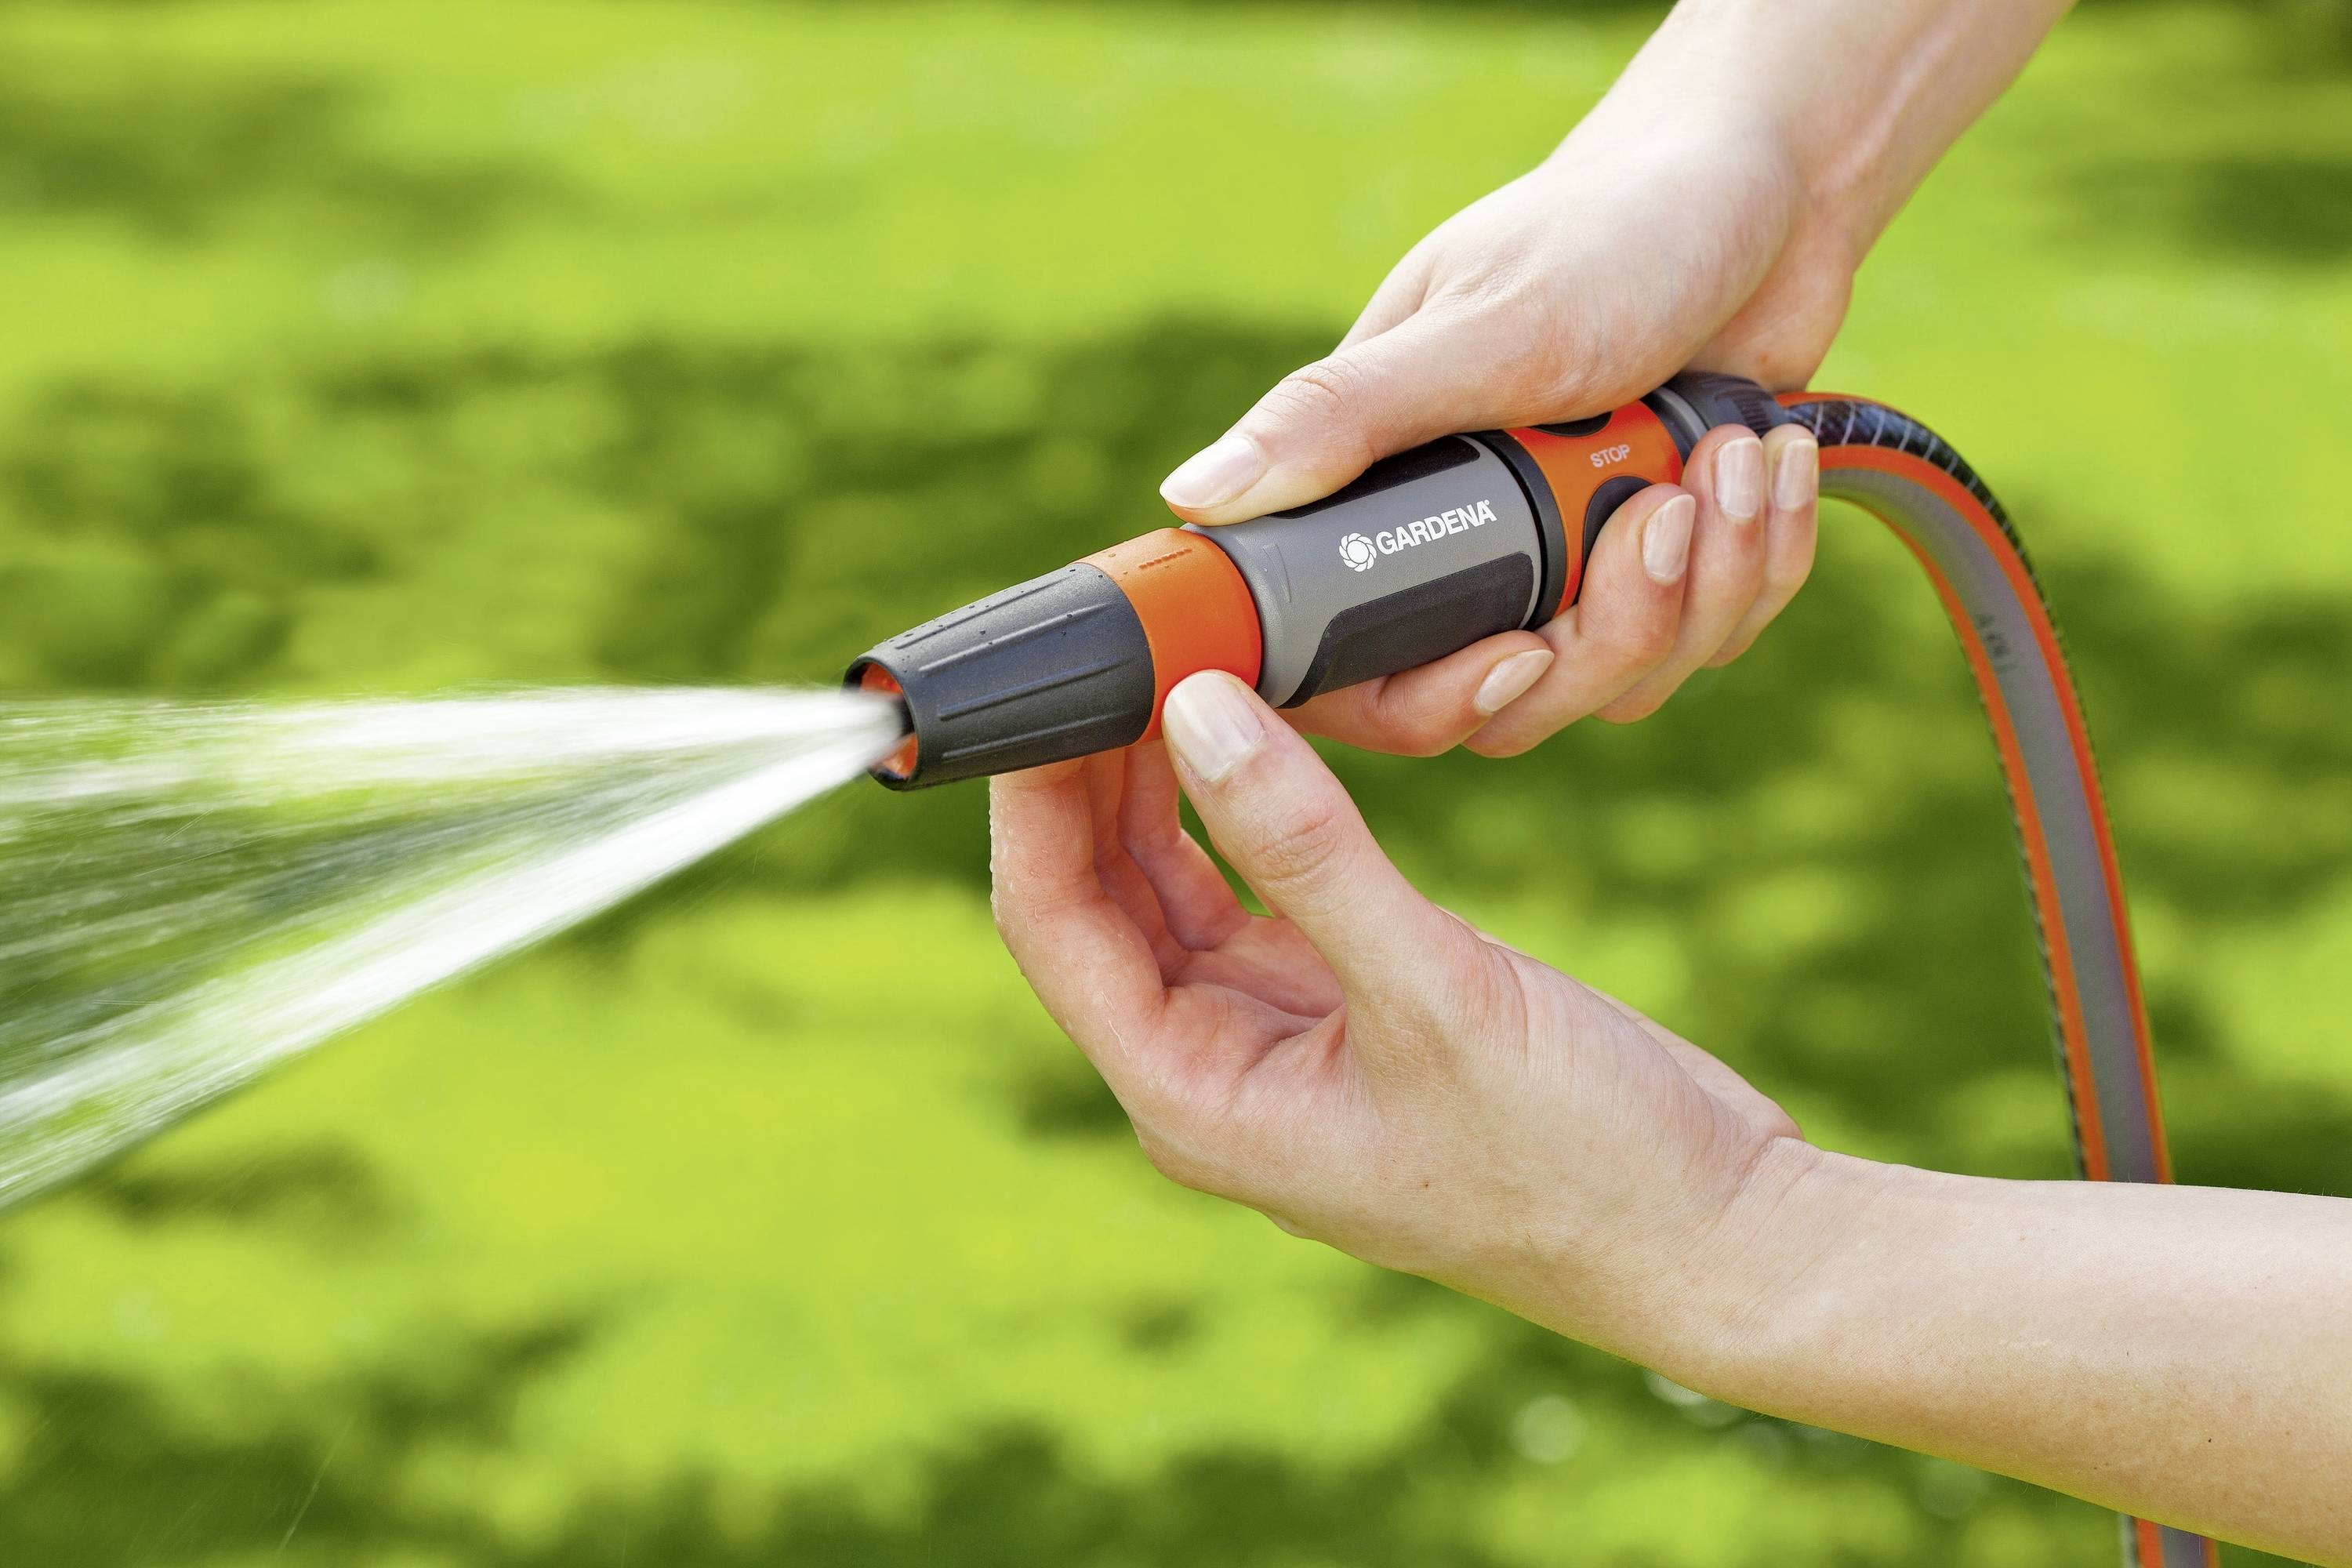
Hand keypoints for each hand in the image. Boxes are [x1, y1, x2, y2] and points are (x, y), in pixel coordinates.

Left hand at [989, 670, 1805, 1361]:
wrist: (1712, 1234)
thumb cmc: (1578, 1157)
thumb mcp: (1434, 989)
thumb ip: (1307, 847)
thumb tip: (1196, 709)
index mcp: (1195, 1098)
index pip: (1054, 924)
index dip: (1034, 798)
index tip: (1049, 681)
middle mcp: (1213, 1071)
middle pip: (1098, 898)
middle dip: (1092, 773)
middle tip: (1114, 640)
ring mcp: (1276, 1037)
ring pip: (1172, 886)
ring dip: (1162, 781)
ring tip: (1168, 657)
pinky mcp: (1345, 1004)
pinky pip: (1257, 889)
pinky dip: (1245, 809)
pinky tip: (1245, 727)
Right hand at [1157, 108, 1844, 756]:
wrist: (1763, 190)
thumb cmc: (1607, 231)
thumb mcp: (1480, 326)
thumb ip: (1342, 418)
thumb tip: (1196, 494)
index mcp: (1388, 502)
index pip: (1357, 674)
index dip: (1424, 701)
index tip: (1516, 653)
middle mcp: (1473, 555)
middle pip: (1511, 703)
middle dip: (1611, 629)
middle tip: (1661, 513)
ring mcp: (1576, 572)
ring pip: (1621, 683)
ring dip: (1708, 582)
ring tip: (1729, 456)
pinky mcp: (1673, 573)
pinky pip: (1712, 640)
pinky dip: (1763, 558)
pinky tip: (1767, 462)